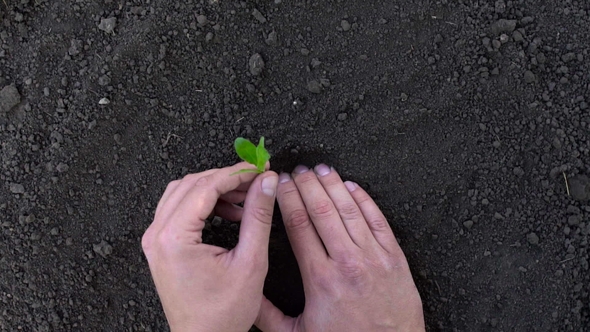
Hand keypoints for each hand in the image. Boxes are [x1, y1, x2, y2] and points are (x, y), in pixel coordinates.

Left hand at [141, 162, 278, 331]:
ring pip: (184, 192)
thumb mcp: (250, 262)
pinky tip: (230, 213)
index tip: (260, 168)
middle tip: (257, 178)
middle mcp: (158, 235)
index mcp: (174, 238)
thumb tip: (266, 183)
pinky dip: (205, 203)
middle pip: (193, 184)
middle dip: (227, 177)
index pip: (206, 186)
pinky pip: (180, 209)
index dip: (237, 173)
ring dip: (215, 189)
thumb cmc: (222, 314)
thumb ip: (258, 217)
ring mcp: (156, 240)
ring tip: (246, 197)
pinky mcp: (161, 246)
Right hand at [256, 164, 424, 330]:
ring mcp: (373, 257)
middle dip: (307, 185)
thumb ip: (268, 314)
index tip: (280, 184)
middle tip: (297, 170)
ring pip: (349, 209)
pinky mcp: (394, 258)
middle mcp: (346, 262)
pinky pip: (378, 220)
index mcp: (320, 278)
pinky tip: (353, 187)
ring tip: (322, 169)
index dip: (288, 198)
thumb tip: (247, 295)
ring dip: (334, 185)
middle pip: (322, 210)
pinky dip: (365, 200)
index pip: (299, 224)